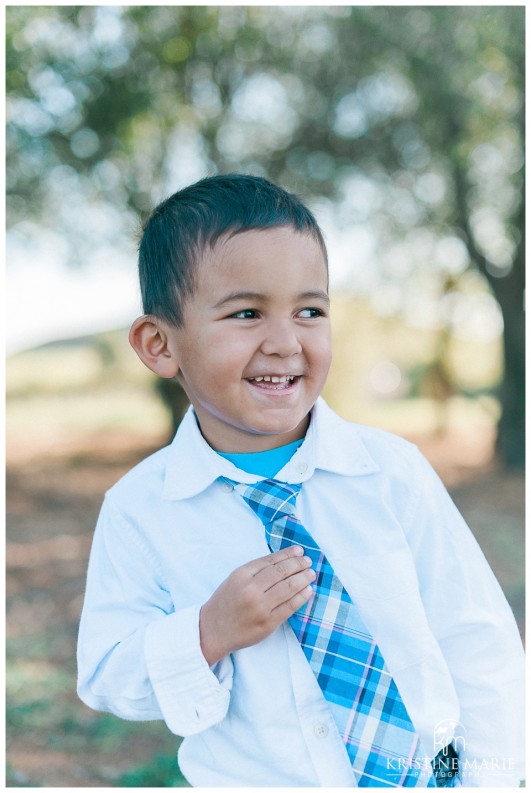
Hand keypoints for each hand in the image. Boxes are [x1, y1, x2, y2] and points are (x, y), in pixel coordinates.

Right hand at [199, 546, 314, 665]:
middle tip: (308, 561)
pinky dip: (301, 597)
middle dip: (298, 564)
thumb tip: (283, 560)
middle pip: (281, 572)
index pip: (271, 560)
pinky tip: (308, 590)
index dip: (288, 554)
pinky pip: (290, 607)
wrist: (212, 630)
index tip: (299, 551)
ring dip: (303, 579)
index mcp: (242, 575)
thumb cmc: (225, 602)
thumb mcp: (234, 579)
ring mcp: (260, 607)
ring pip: (288, 588)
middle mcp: (251, 589)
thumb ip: (255, 570)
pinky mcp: (268, 623)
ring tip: (310, 574)